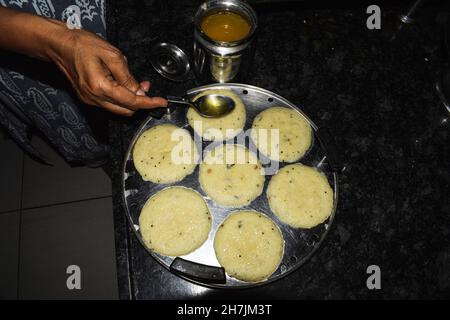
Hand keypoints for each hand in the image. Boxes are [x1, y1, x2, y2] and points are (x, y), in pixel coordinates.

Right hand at [49, 27, 166, 115]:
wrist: (59, 45)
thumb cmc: (82, 45)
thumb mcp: (112, 55)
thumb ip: (128, 76)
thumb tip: (140, 92)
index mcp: (101, 87)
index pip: (132, 102)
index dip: (150, 103)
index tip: (162, 102)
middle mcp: (94, 98)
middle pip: (126, 111)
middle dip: (141, 102)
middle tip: (148, 87)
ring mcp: (89, 100)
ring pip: (118, 109)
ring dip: (131, 101)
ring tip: (137, 84)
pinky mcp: (88, 98)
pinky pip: (109, 104)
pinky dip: (120, 98)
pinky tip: (123, 85)